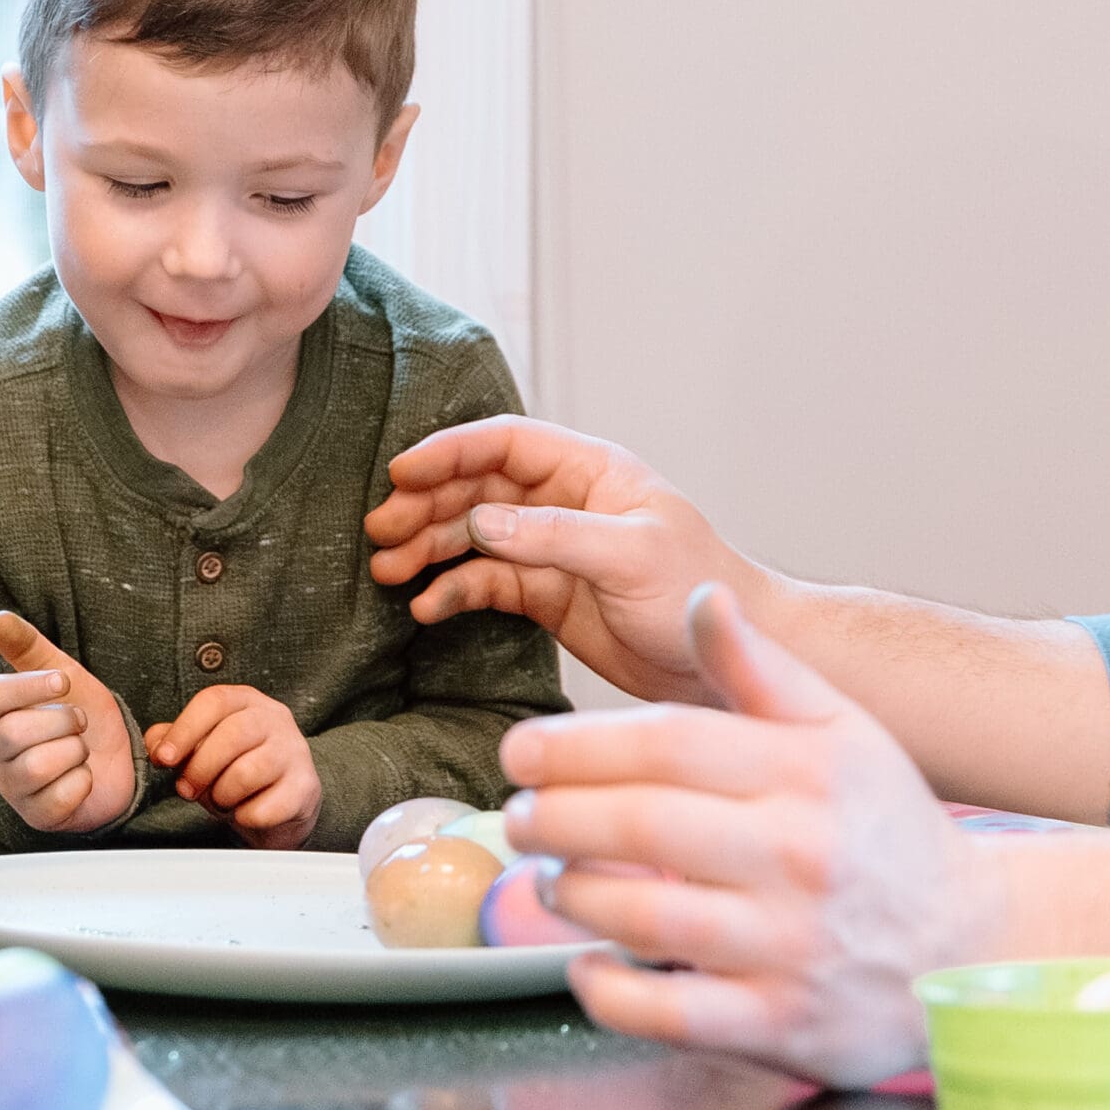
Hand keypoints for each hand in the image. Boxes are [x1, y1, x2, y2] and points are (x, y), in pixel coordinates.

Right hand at [0, 611, 135, 834]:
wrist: (115, 761)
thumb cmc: (81, 716)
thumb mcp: (62, 675)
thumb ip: (29, 648)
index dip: (30, 687)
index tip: (64, 681)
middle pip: (17, 733)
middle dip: (64, 722)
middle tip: (81, 721)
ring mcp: (13, 787)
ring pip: (38, 766)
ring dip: (75, 753)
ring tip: (81, 750)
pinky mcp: (36, 815)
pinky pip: (58, 798)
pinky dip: (82, 784)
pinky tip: (83, 777)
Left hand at [144, 685, 320, 848]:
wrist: (282, 803)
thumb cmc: (236, 768)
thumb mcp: (202, 748)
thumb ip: (174, 741)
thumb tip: (155, 744)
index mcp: (246, 701)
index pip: (214, 701)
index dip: (184, 730)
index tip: (162, 758)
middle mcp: (275, 719)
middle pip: (232, 734)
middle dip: (200, 768)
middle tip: (186, 790)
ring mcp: (296, 752)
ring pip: (249, 772)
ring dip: (222, 795)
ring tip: (220, 801)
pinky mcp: (307, 788)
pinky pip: (266, 807)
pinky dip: (245, 817)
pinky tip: (244, 813)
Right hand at [363, 415, 770, 703]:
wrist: (727, 665)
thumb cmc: (700, 593)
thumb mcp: (632, 555)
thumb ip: (555, 534)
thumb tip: (479, 522)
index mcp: (591, 473)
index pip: (506, 444)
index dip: (450, 452)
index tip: (401, 473)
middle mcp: (564, 504)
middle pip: (477, 488)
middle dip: (425, 505)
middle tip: (382, 531)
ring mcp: (551, 550)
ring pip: (471, 536)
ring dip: (427, 548)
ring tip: (388, 570)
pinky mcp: (545, 595)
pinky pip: (484, 584)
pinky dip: (451, 592)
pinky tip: (427, 608)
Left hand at [502, 583, 995, 1088]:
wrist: (983, 948)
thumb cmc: (885, 831)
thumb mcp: (842, 734)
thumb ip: (761, 669)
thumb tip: (700, 598)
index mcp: (809, 775)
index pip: (666, 743)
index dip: (574, 745)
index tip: (520, 752)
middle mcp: (802, 857)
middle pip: (642, 825)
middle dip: (553, 818)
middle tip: (517, 816)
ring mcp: (793, 947)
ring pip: (646, 918)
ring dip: (572, 896)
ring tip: (550, 879)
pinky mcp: (784, 1026)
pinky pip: (669, 1014)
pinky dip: (610, 991)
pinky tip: (588, 963)